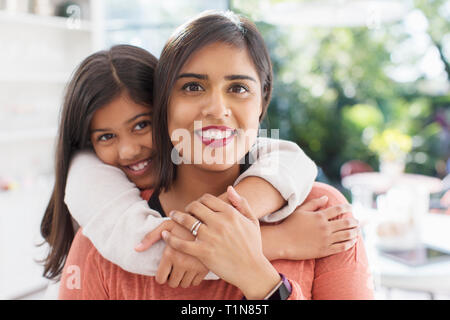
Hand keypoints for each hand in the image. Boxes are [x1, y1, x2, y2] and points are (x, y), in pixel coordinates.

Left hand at [135, 219, 208, 287]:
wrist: (206, 222)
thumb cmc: (183, 223)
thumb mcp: (166, 225)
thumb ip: (150, 237)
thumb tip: (137, 249)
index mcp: (170, 254)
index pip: (160, 279)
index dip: (161, 275)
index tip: (165, 268)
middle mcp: (182, 262)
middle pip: (172, 283)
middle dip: (171, 277)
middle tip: (174, 267)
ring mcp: (194, 266)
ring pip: (184, 284)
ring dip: (181, 278)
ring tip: (183, 267)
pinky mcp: (205, 268)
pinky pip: (195, 283)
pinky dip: (192, 278)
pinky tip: (191, 267)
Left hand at [162, 186, 280, 299]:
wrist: (252, 270)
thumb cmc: (253, 246)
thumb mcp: (252, 221)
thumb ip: (241, 203)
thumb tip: (229, 188)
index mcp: (230, 213)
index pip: (207, 199)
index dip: (199, 200)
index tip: (197, 206)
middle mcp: (219, 222)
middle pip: (195, 207)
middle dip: (188, 207)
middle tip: (184, 211)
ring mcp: (210, 237)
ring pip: (187, 221)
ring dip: (176, 217)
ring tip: (172, 217)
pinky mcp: (203, 252)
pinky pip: (181, 243)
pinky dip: (170, 238)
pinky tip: (165, 235)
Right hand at [278, 196, 358, 259]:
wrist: (283, 242)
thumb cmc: (289, 224)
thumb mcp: (301, 210)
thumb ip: (314, 203)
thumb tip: (326, 198)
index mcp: (319, 216)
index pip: (338, 209)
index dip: (346, 207)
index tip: (351, 207)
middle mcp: (325, 227)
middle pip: (346, 223)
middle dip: (354, 221)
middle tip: (357, 221)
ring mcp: (326, 240)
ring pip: (346, 235)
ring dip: (354, 232)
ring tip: (357, 230)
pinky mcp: (325, 250)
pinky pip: (342, 247)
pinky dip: (349, 243)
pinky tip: (352, 241)